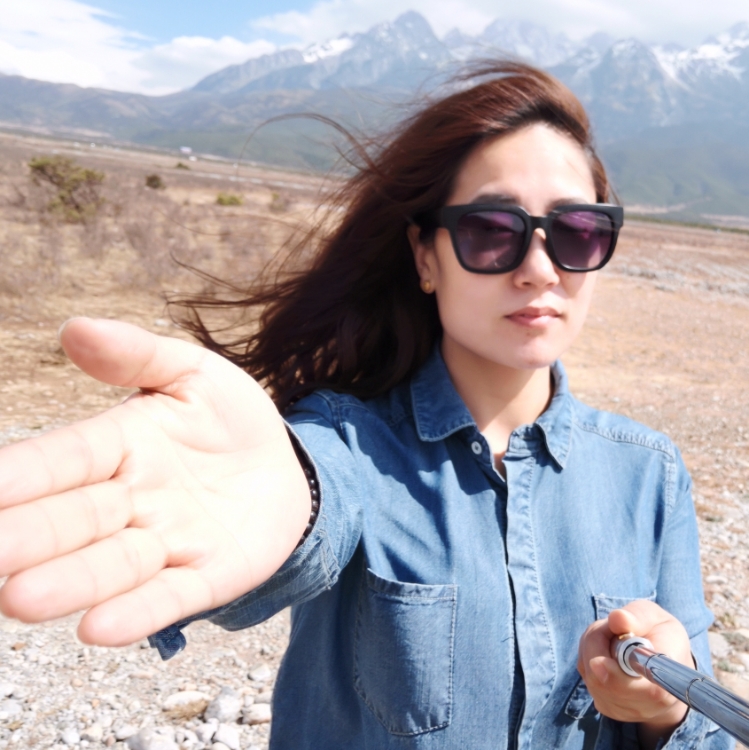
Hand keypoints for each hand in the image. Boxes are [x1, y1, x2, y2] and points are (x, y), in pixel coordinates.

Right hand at [0, 318, 310, 646]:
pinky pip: (170, 597)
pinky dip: (138, 611)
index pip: (64, 457)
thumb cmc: (230, 417)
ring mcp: (167, 542)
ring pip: (111, 564)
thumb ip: (139, 355)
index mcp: (118, 445)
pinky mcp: (207, 576)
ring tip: (19, 598)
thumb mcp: (194, 373)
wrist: (286, 466)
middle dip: (29, 536)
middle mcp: (130, 500)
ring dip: (70, 582)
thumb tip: (75, 327)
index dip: (24, 472)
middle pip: (74, 519)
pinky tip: (99, 628)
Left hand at [578, 600, 691, 746]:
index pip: (639, 690)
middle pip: (601, 679)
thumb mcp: (655, 617)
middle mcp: (648, 705)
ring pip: (590, 674)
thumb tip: (618, 618)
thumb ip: (638, 617)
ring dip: (592, 648)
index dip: (615, 677)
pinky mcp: (609, 708)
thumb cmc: (662, 635)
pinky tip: (606, 652)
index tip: (598, 662)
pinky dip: (589, 659)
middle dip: (597, 643)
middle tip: (611, 626)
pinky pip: (587, 678)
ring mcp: (626, 710)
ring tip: (612, 636)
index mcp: (666, 682)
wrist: (668, 665)